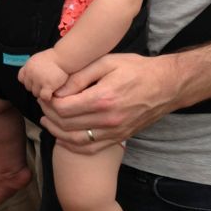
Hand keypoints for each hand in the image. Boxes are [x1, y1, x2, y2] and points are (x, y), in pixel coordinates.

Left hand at [18, 48, 68, 101]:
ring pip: (35, 93)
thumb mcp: (38, 59)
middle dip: (36, 87)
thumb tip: (31, 74)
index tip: (34, 81)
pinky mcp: (47, 85)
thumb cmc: (55, 58)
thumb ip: (33, 67)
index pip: (21, 78)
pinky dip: (47, 97)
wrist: (64, 57)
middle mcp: (31, 73)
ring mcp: (39, 79)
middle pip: (28, 87)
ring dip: (42, 93)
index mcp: (28, 66)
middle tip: (44, 85)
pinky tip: (52, 94)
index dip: (28, 81)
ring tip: (49, 89)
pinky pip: (43, 97)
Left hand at [38, 52, 177, 151]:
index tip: (45, 93)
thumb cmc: (136, 69)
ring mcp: (114, 132)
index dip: (49, 102)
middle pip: (66, 124)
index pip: (64, 108)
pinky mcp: (119, 138)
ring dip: (56, 131)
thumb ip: (80, 76)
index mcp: (103, 98)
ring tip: (47, 119)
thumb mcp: (107, 62)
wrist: (166, 85)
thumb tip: (57, 89)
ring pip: (75, 140)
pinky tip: (63, 134)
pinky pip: (90, 148)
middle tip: (43, 104)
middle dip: (49, 114)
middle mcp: (108, 120)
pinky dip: (72, 144)